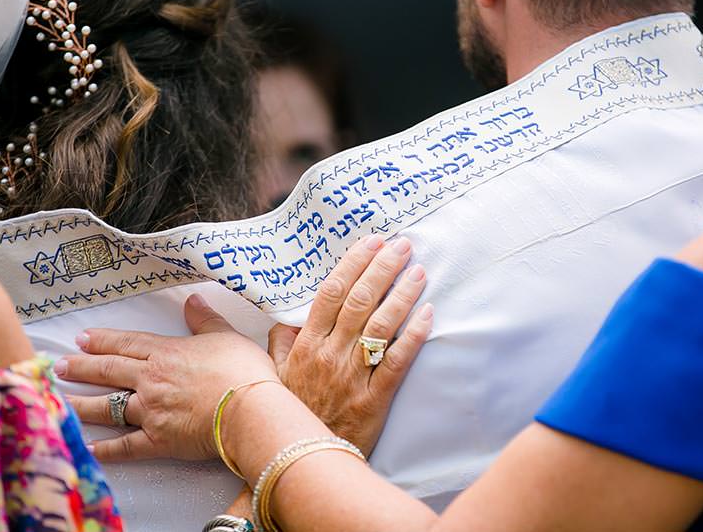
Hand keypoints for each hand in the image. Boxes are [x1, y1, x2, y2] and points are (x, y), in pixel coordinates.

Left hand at [59, 294, 276, 460]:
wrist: (250, 410)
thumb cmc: (243, 372)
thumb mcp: (226, 336)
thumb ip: (205, 319)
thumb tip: (192, 300)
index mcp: (167, 353)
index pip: (127, 343)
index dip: (103, 340)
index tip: (82, 339)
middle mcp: (151, 380)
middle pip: (109, 371)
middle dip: (81, 367)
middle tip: (58, 366)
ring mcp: (150, 411)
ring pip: (107, 406)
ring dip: (81, 404)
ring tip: (59, 401)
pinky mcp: (157, 440)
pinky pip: (123, 446)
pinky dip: (103, 448)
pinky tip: (85, 446)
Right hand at [268, 235, 432, 456]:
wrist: (302, 461)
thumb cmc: (293, 412)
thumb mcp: (273, 374)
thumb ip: (280, 341)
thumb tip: (289, 314)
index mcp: (306, 344)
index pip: (331, 292)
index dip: (353, 263)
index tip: (372, 241)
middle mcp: (329, 354)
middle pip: (360, 301)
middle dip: (383, 268)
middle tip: (403, 245)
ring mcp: (352, 376)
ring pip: (381, 326)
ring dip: (402, 294)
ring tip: (419, 271)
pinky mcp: (374, 399)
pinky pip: (397, 362)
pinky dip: (413, 336)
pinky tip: (428, 314)